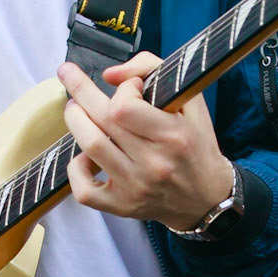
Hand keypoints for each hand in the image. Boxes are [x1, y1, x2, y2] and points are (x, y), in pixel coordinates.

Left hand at [58, 52, 232, 231]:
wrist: (207, 196)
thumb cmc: (196, 144)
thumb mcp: (189, 100)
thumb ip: (152, 70)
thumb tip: (109, 75)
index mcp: (174, 136)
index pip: (126, 107)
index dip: (122, 89)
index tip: (130, 86)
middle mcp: (153, 163)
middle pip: (102, 121)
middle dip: (80, 91)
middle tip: (70, 76)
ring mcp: (135, 187)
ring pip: (90, 146)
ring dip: (75, 120)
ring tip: (75, 108)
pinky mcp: (122, 206)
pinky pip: (84, 190)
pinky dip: (75, 168)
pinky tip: (83, 155)